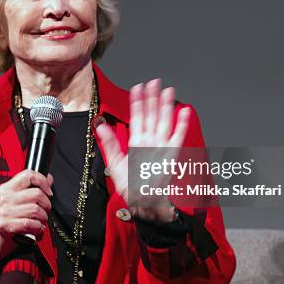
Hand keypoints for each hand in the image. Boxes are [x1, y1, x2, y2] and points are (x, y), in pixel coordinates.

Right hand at [0, 170, 52, 259]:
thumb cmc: (7, 218)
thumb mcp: (16, 199)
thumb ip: (32, 188)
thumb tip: (48, 178)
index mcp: (7, 188)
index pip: (28, 175)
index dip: (43, 181)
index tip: (48, 191)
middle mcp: (5, 198)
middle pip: (37, 194)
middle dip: (47, 204)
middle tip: (45, 210)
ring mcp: (5, 212)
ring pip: (36, 210)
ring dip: (43, 218)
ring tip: (40, 221)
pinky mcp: (7, 226)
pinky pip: (32, 224)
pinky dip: (38, 228)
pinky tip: (35, 229)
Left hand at [94, 79, 190, 222]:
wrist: (145, 202)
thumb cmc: (130, 187)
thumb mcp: (115, 163)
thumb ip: (109, 142)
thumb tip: (99, 125)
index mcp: (136, 142)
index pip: (137, 117)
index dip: (137, 102)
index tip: (137, 87)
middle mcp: (149, 141)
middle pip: (152, 115)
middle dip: (152, 98)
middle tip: (154, 82)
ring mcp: (161, 146)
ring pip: (164, 121)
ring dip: (166, 106)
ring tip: (168, 90)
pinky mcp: (172, 153)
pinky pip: (178, 135)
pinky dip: (181, 123)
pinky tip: (184, 111)